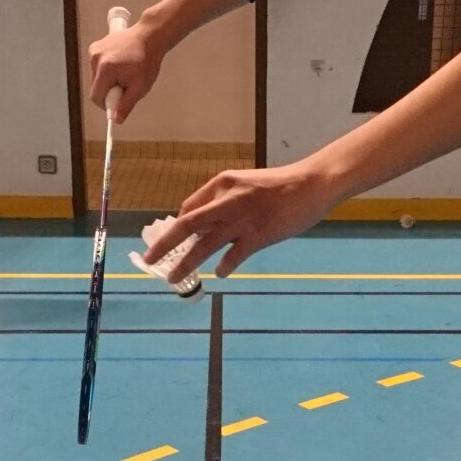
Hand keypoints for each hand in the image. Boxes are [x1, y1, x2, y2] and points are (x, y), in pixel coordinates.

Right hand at [87, 16, 167, 121]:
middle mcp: (95, 58)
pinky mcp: (95, 48)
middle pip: (96, 88)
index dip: (107, 105)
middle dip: (110, 91)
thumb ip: (126, 105)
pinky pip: (97, 68)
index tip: (119, 103)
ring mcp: (94, 51)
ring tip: (125, 72)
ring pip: (96, 78)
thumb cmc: (147, 59)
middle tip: (126, 85)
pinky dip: (107, 71)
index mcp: (105, 69)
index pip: (96, 97)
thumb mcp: (140, 87)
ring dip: (108, 81)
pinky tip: (120, 64)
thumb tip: (116, 119)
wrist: (149, 36)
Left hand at [145, 162, 342, 279]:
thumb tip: (206, 225)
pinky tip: (220, 274)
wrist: (311, 184)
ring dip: (186, 262)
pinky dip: (225, 265)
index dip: (177, 227)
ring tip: (173, 277)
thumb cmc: (281, 185)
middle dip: (165, 244)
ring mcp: (242, 219)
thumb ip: (226, 201)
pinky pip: (234, 255)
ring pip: (205, 244)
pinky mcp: (259, 234)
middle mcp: (227, 200)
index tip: (171, 242)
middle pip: (187, 225)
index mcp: (222, 183)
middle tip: (148, 259)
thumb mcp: (246, 185)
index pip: (189, 208)